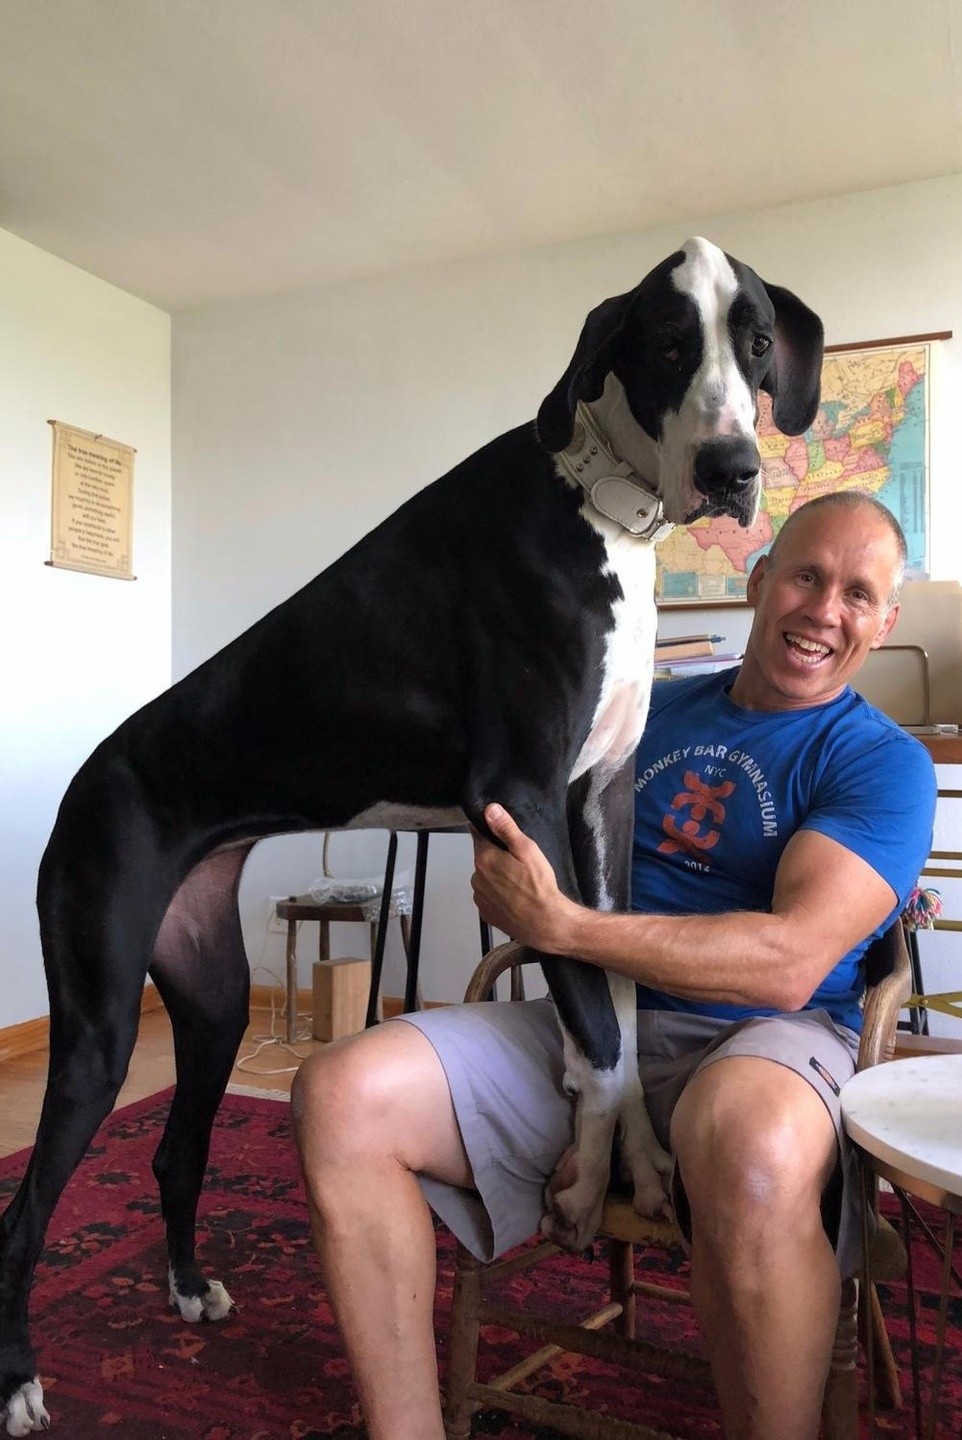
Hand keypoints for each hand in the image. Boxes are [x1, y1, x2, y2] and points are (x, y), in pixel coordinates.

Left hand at [471, 804, 577, 953]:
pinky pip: (489, 896)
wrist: (546, 924)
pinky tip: (515, 898)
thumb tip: (489, 810)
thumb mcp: (528, 850)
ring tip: (520, 884)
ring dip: (497, 877)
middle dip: (497, 858)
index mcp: (484, 859)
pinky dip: (498, 895)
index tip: (505, 839)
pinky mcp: (486, 914)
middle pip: (484, 859)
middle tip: (520, 864)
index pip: (480, 836)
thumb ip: (506, 828)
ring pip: (486, 878)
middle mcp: (476, 878)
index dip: (492, 834)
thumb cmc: (539, 886)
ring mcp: (480, 897)